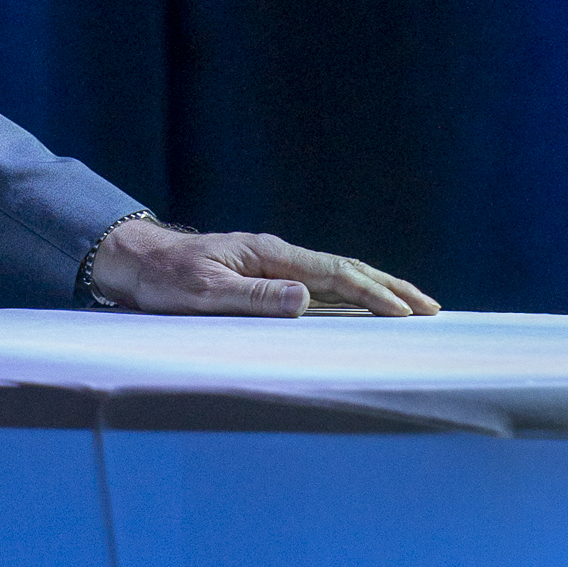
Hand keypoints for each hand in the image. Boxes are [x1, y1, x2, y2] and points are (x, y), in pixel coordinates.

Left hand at [88, 218, 439, 318]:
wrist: (137, 261)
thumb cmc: (165, 280)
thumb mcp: (203, 293)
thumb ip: (254, 298)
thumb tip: (305, 300)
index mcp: (267, 255)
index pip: (332, 275)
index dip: (372, 294)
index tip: (404, 312)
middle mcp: (276, 255)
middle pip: (345, 269)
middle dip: (389, 288)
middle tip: (430, 307)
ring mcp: (272, 263)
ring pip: (335, 275)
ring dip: (375, 289)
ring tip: (410, 305)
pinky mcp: (265, 275)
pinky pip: (318, 283)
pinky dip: (349, 292)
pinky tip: (362, 304)